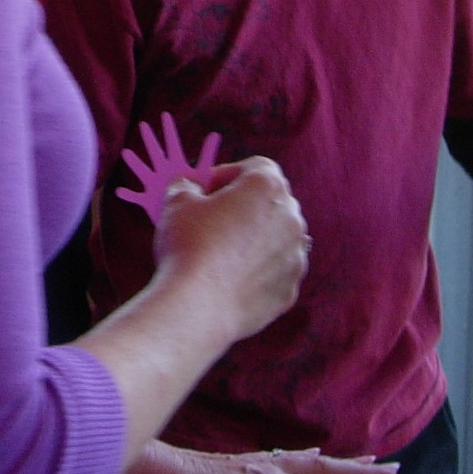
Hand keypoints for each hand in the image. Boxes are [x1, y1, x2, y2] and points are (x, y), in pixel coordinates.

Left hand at [117, 440, 400, 473]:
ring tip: (366, 460)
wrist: (151, 473)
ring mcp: (257, 464)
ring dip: (341, 461)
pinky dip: (312, 456)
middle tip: (395, 470)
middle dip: (361, 473)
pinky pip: (290, 457)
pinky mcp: (244, 464)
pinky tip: (311, 454)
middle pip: (326, 469)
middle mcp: (271, 470)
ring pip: (310, 459)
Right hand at [153, 156, 310, 343]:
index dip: (229, 174)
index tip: (206, 190)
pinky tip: (228, 280)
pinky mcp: (289, 289)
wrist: (198, 306)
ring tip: (219, 254)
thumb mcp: (177, 202)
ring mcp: (295, 256)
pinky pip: (275, 272)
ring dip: (253, 240)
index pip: (257, 167)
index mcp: (267, 187)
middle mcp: (291, 218)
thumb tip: (189, 188)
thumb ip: (187, 186)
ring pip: (276, 239)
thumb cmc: (188, 246)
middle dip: (244, 207)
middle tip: (211, 220)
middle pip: (271, 202)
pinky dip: (257, 272)